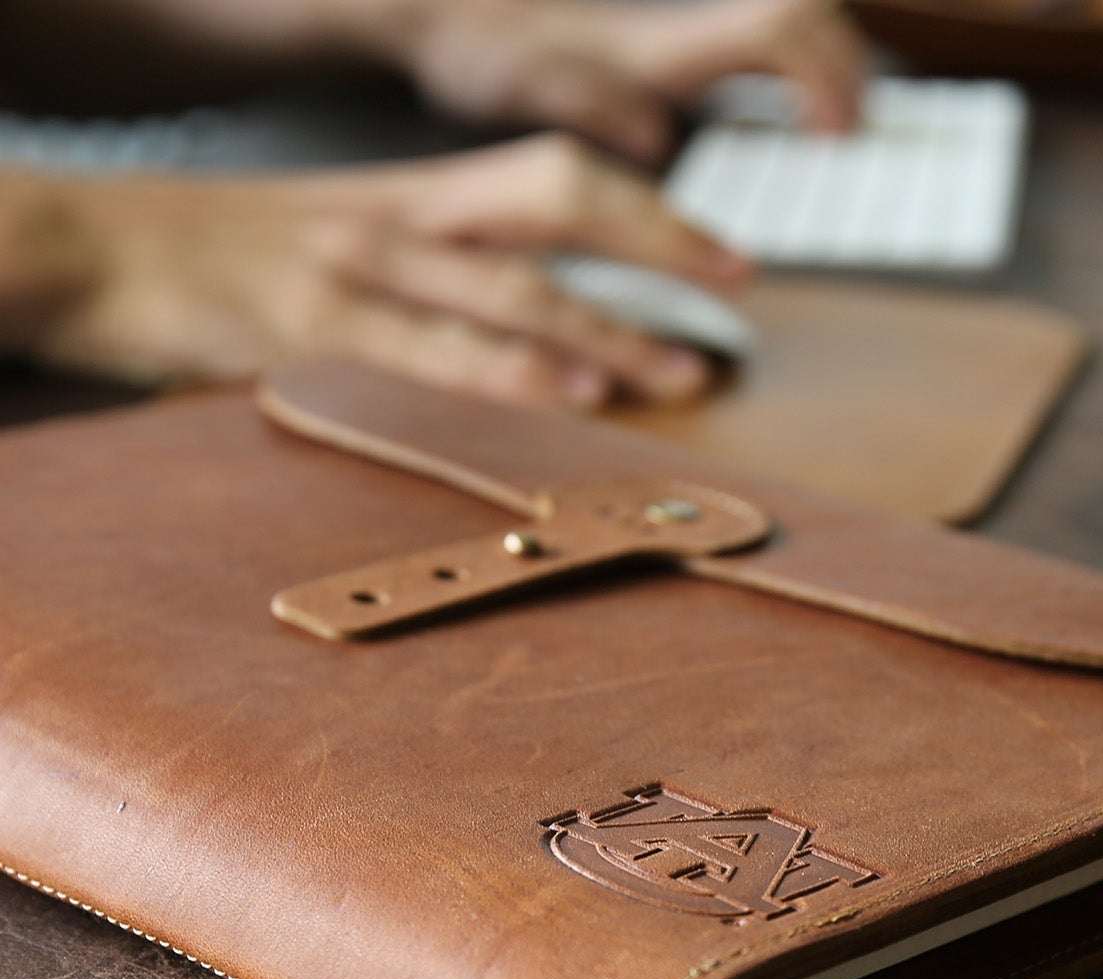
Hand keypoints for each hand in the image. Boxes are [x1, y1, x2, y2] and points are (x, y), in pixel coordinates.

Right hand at [22, 135, 753, 408]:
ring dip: (607, 330)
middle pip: (559, 204)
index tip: (723, 256)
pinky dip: (510, 370)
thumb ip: (422, 282)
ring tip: (684, 371)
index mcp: (414, 199)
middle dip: (660, 240)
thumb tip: (509, 336)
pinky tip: (571, 393)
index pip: (556, 183)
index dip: (650, 211)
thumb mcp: (330, 248)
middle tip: (741, 282)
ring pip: (512, 285)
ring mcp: (360, 267)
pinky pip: (432, 347)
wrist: (82, 245)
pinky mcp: (311, 323)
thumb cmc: (210, 256)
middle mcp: (403, 219)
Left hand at [391, 0, 869, 160]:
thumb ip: (589, 100)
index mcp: (661, 44)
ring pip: (783, 22)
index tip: (834, 134)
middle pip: (802, 12)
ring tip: (831, 121)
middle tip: (848, 130)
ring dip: (823, 65)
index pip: (778, 25)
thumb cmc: (485, 48)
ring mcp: (677, 32)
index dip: (824, 73)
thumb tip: (652, 133)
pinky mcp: (667, 45)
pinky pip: (754, 47)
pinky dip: (787, 71)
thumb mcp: (530, 82)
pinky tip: (783, 109)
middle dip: (843, 67)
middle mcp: (680, 27)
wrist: (446, 7)